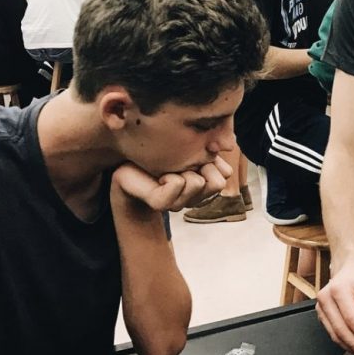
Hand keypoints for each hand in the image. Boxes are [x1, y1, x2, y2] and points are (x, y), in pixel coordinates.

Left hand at [112, 157, 231, 212]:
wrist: (126, 164)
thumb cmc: (160, 154)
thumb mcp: (192, 150)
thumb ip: (212, 152)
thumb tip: (227, 152)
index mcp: (203, 187)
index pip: (225, 175)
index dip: (212, 161)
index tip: (194, 156)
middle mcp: (193, 199)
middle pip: (216, 183)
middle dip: (201, 165)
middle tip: (180, 163)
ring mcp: (177, 204)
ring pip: (196, 183)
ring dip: (183, 168)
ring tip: (166, 168)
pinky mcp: (160, 203)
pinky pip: (178, 184)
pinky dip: (169, 174)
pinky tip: (157, 175)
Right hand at [316, 258, 353, 353]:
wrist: (348, 268)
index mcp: (338, 291)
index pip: (352, 319)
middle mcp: (325, 299)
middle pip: (341, 330)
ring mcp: (320, 307)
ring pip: (334, 334)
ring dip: (350, 345)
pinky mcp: (320, 314)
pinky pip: (332, 332)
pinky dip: (344, 340)